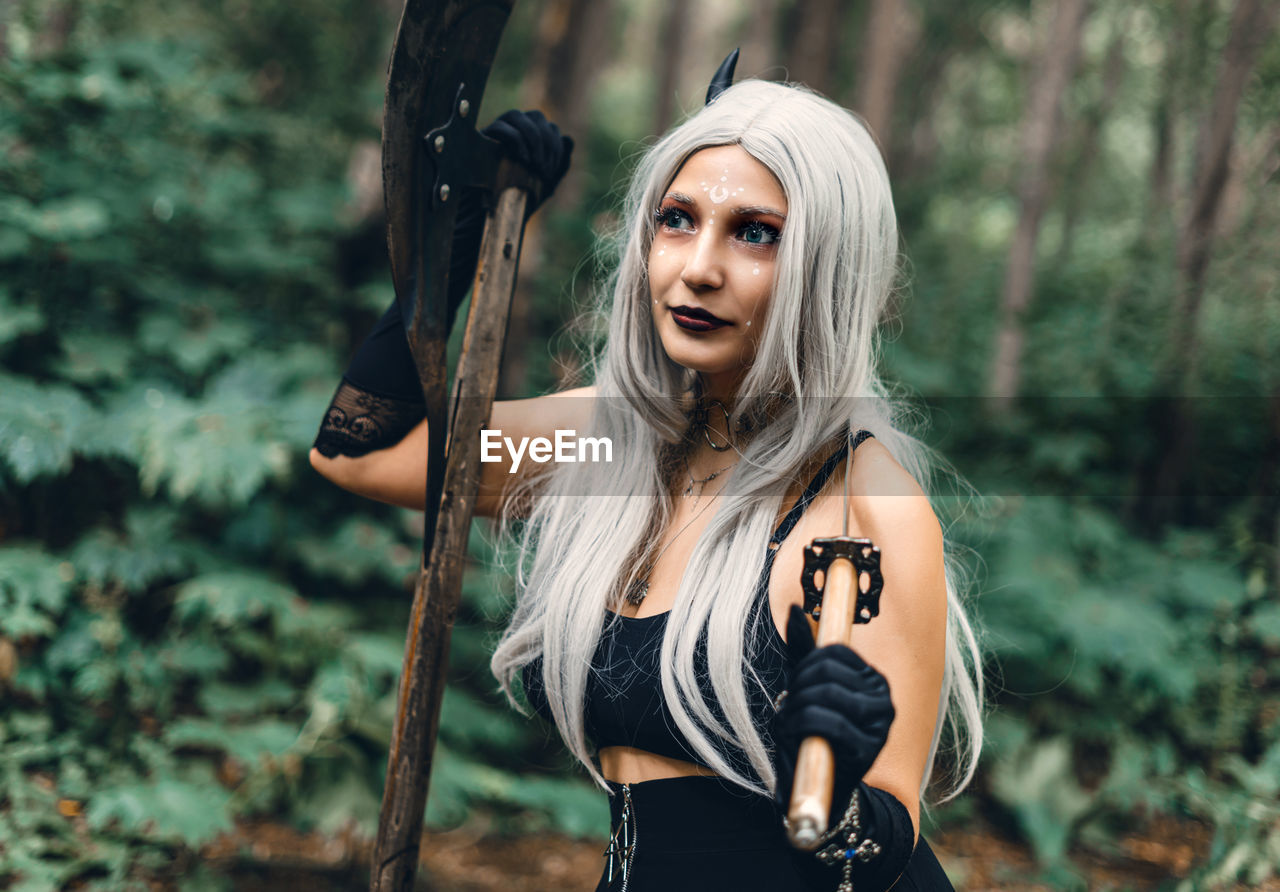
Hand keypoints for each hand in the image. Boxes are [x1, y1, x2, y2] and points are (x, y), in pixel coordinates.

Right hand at [482, 109, 573, 214]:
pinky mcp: (484, 136)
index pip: (549, 127)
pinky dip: (516, 141)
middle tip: (544, 169)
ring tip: (534, 164)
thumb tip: (569, 139)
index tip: (551, 172)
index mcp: (531, 134)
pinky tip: (523, 160)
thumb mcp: (546, 182)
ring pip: (517, 115)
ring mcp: (498, 128)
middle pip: (536, 116)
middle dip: (546, 142)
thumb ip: (561, 164)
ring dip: (532, 138)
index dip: (555, 147)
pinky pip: (501, 127)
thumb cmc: (520, 196)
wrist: (493, 211)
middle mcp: (514, 126)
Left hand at [772, 605, 894, 808]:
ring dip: (794, 708)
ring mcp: (880, 725)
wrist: (820, 787)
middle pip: (827, 669)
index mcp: (873, 680)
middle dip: (797, 686)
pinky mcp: (869, 749)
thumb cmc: (811, 734)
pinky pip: (827, 722)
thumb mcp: (804, 689)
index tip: (795, 685)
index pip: (834, 650)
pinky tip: (795, 737)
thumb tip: (794, 608)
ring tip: (790, 724)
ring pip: (824, 693)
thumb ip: (802, 651)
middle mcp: (884, 699)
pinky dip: (800, 726)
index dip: (804, 663)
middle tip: (788, 708)